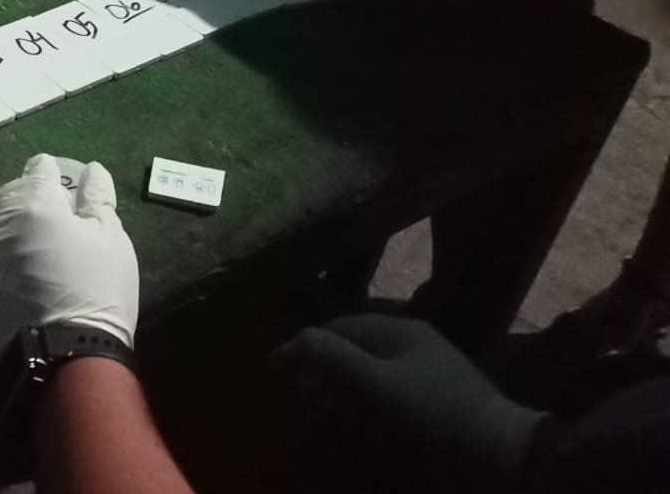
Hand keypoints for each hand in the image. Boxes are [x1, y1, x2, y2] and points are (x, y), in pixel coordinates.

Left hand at [0, 154, 140, 355]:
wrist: (62, 352)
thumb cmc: (95, 290)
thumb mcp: (110, 238)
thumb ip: (97, 198)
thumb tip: (92, 170)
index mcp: (34, 200)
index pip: (39, 169)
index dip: (54, 174)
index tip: (64, 187)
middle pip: (11, 191)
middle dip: (30, 197)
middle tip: (53, 217)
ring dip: (8, 219)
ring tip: (31, 237)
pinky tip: (9, 258)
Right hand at [277, 314, 544, 483]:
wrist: (498, 444)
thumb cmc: (436, 409)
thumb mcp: (381, 385)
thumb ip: (338, 359)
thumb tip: (298, 336)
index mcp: (399, 330)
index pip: (339, 328)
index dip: (305, 344)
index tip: (274, 364)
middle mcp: (410, 340)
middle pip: (352, 346)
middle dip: (320, 366)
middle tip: (295, 390)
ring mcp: (423, 366)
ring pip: (367, 367)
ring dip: (339, 384)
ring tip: (318, 403)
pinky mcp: (431, 392)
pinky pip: (385, 386)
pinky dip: (362, 397)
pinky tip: (354, 416)